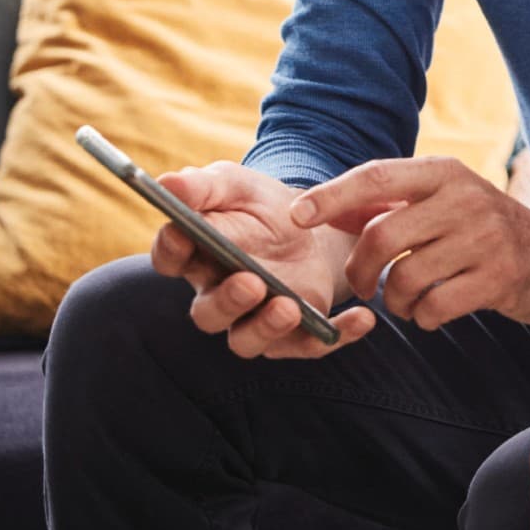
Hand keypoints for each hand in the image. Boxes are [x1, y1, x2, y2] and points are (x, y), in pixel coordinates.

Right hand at [151, 161, 375, 358]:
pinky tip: (362, 318)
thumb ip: (204, 187)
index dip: (172, 249)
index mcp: (197, 255)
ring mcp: (255, 319)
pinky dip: (336, 336)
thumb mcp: (238, 185)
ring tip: (289, 306)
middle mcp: (219, 295)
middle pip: (208, 313)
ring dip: (267, 327)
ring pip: (247, 339)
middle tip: (250, 282)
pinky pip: (310, 345)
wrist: (313, 225)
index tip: (182, 234)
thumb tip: (167, 184)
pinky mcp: (295, 333)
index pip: (171, 257)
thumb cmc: (261, 206)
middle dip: (227, 301)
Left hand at [292, 155, 529, 328]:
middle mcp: (464, 197)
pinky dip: (422, 318)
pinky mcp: (499, 278)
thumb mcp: (445, 201)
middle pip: (381, 235)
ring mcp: (484, 238)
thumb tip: (322, 208)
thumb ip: (389, 204)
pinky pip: (435, 307)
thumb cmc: (486, 229)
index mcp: (444, 172)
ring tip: (407, 301)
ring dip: (394, 300)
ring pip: (405, 278)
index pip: (374, 176)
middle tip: (362, 286)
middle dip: (360, 270)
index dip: (331, 196)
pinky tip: (432, 313)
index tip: (296, 216)